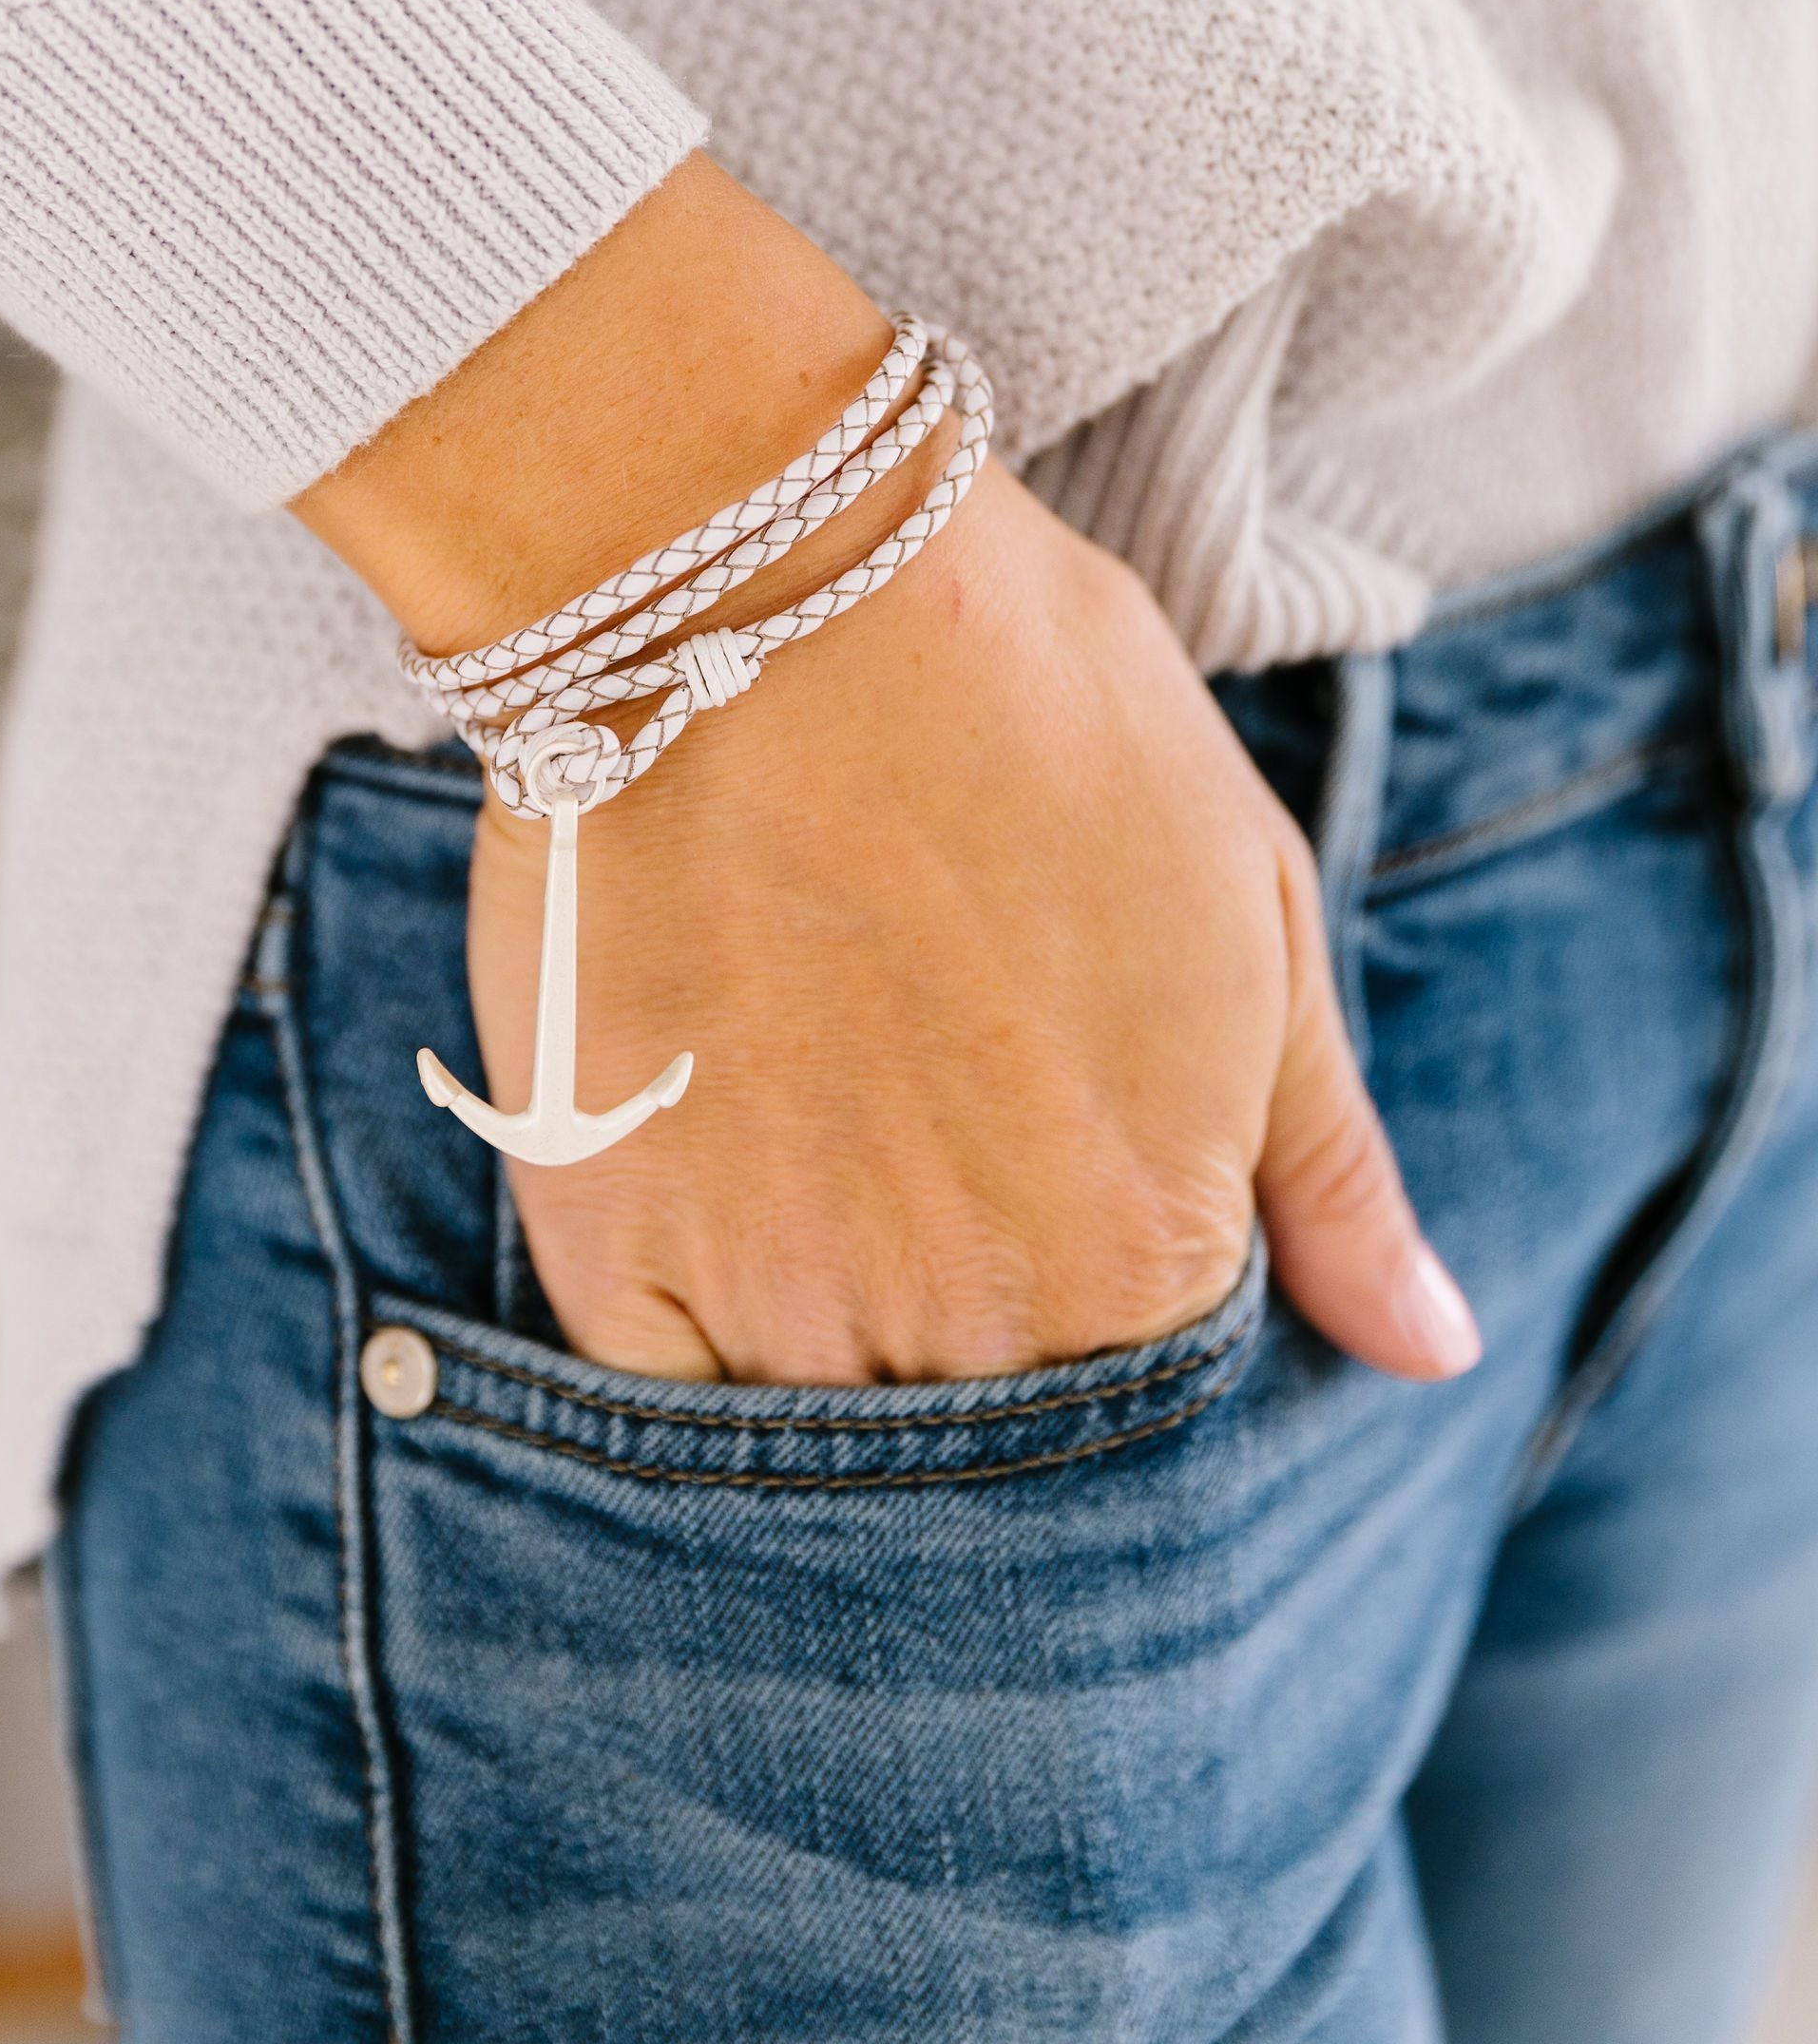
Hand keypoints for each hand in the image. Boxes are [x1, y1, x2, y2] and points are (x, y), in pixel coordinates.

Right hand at [465, 455, 1477, 1385]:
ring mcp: (779, 1297)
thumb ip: (1332, 1167)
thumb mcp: (1253, 909)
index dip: (1115, 1327)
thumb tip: (1435, 1352)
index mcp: (1148, 1255)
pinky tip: (708, 1212)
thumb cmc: (1037, 712)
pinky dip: (685, 1365)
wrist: (772, 585)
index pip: (1154, 1425)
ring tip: (818, 1178)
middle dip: (978, 1365)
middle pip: (985, 1458)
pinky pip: (649, 1411)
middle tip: (925, 1178)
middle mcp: (973, 1323)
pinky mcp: (609, 1244)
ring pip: (817, 1457)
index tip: (1060, 1204)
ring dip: (832, 1370)